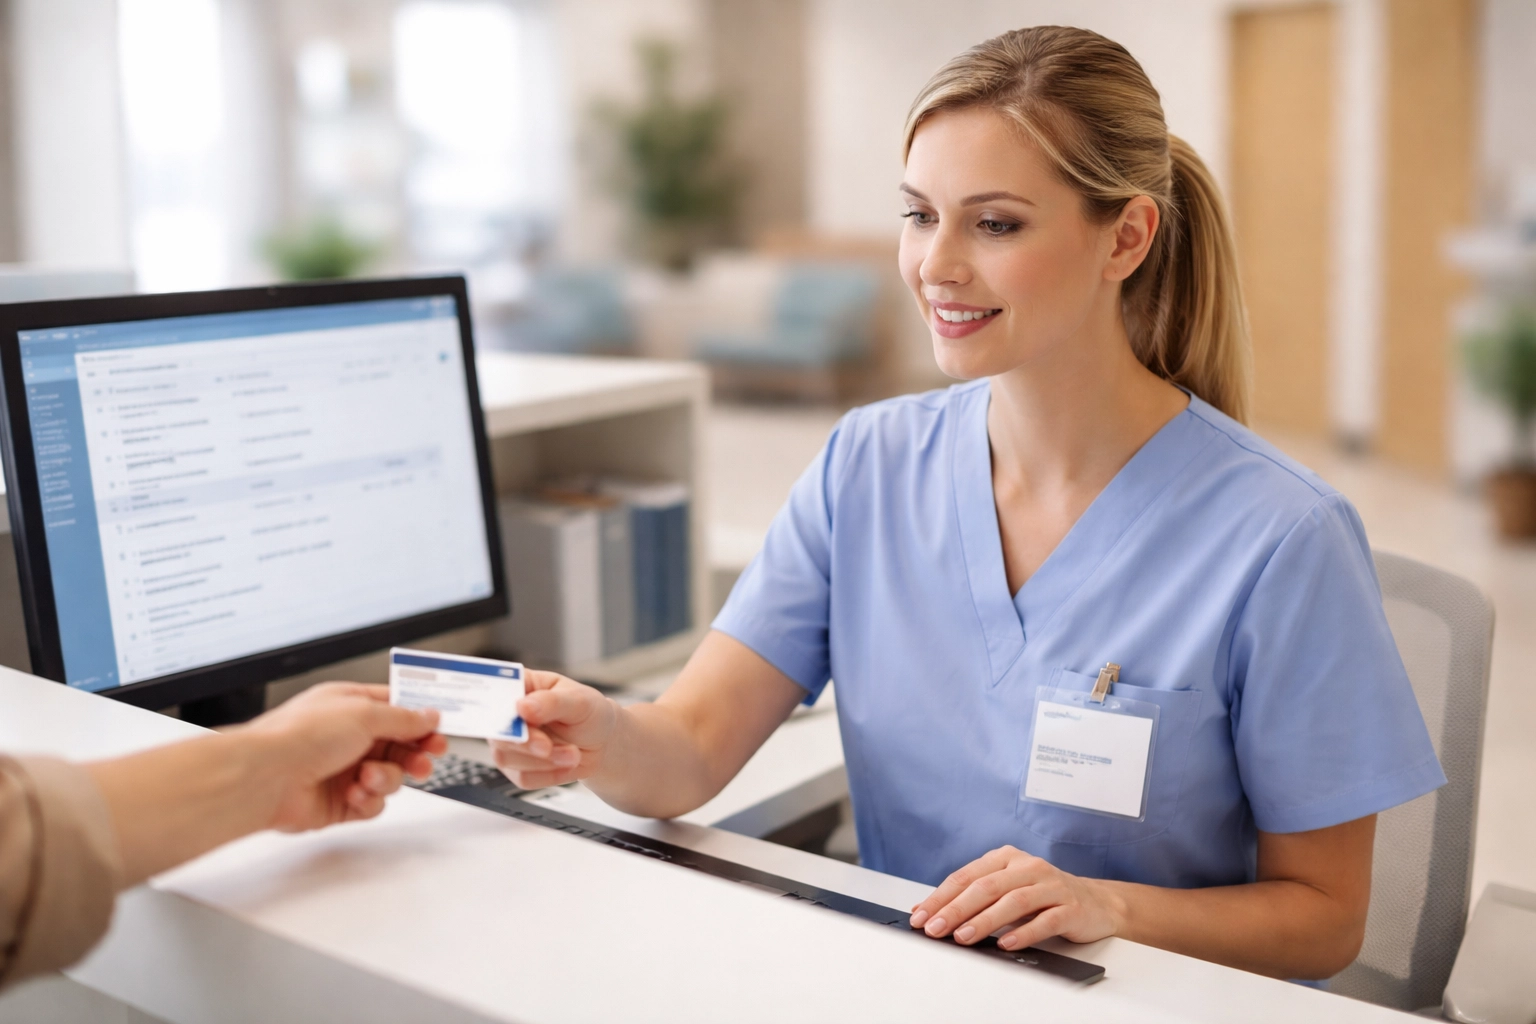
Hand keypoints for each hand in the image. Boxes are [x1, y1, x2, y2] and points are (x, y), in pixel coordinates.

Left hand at [239, 682, 446, 831]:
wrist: (265, 778)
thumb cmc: (300, 736)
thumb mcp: (364, 713)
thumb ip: (403, 718)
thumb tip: (429, 715)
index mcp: (349, 706)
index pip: (396, 709)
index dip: (421, 719)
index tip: (441, 729)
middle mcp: (347, 737)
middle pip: (399, 745)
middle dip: (415, 753)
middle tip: (427, 757)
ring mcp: (344, 770)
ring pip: (390, 777)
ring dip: (387, 778)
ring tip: (369, 777)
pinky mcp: (340, 802)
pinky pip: (374, 803)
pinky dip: (370, 800)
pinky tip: (354, 793)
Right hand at [489, 670, 617, 788]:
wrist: (601, 742)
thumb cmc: (589, 713)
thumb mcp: (580, 701)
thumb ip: (552, 703)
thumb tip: (523, 706)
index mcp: (521, 686)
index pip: (496, 691)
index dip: (498, 704)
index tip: (517, 714)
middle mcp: (509, 715)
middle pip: (497, 732)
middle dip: (525, 743)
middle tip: (548, 747)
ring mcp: (510, 742)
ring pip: (507, 758)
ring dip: (545, 761)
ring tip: (573, 754)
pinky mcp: (517, 768)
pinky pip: (523, 778)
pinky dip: (550, 775)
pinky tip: (567, 764)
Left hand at [908, 845, 1124, 950]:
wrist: (1096, 902)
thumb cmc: (1043, 896)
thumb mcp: (1006, 889)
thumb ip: (972, 897)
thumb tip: (929, 912)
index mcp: (1007, 857)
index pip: (966, 876)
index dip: (941, 896)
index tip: (920, 916)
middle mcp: (1028, 866)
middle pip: (986, 887)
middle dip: (956, 909)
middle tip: (935, 929)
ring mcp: (1051, 885)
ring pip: (1013, 901)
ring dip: (985, 921)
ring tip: (964, 937)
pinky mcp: (1071, 907)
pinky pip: (1045, 920)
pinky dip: (1024, 932)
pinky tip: (1007, 944)